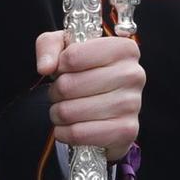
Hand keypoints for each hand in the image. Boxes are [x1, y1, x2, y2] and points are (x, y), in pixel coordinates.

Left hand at [36, 30, 143, 151]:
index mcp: (123, 48)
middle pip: (68, 85)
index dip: (59, 66)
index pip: (72, 57)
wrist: (107, 104)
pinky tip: (68, 127)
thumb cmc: (87, 71)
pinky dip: (64, 133)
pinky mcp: (126, 130)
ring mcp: (132, 104)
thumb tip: (46, 67)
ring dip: (58, 113)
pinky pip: (79, 134)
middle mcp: (133, 74)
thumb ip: (49, 46)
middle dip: (56, 91)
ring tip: (66, 108)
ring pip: (70, 112)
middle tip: (62, 92)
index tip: (64, 69)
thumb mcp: (65, 46)